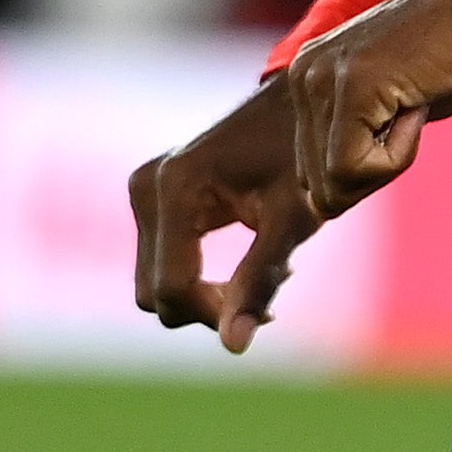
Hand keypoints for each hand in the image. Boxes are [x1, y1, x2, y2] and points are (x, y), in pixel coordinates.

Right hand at [129, 74, 320, 354]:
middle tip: (273, 287)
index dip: (216, 313)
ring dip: (207, 294)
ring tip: (271, 270)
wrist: (303, 103)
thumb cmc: (307, 157)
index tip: (271, 306)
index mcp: (176, 187)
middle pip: (156, 293)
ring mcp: (144, 188)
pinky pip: (161, 261)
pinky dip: (201, 276)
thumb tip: (233, 348)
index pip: (172, 288)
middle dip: (210, 307)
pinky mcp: (151, 195)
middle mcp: (147, 186)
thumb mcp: (292, 220)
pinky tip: (254, 259)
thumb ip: (259, 281)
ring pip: (156, 282)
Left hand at [284, 0, 451, 220]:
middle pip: (319, 185)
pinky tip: (418, 103)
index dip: (368, 170)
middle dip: (374, 170)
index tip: (402, 117)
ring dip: (387, 160)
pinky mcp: (351, 88)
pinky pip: (354, 168)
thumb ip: (354, 139)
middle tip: (412, 111)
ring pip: (335, 183)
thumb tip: (324, 205)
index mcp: (308, 76)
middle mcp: (304, 75)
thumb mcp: (391, 102)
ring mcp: (322, 79)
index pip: (314, 173)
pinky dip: (397, 155)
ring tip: (415, 101)